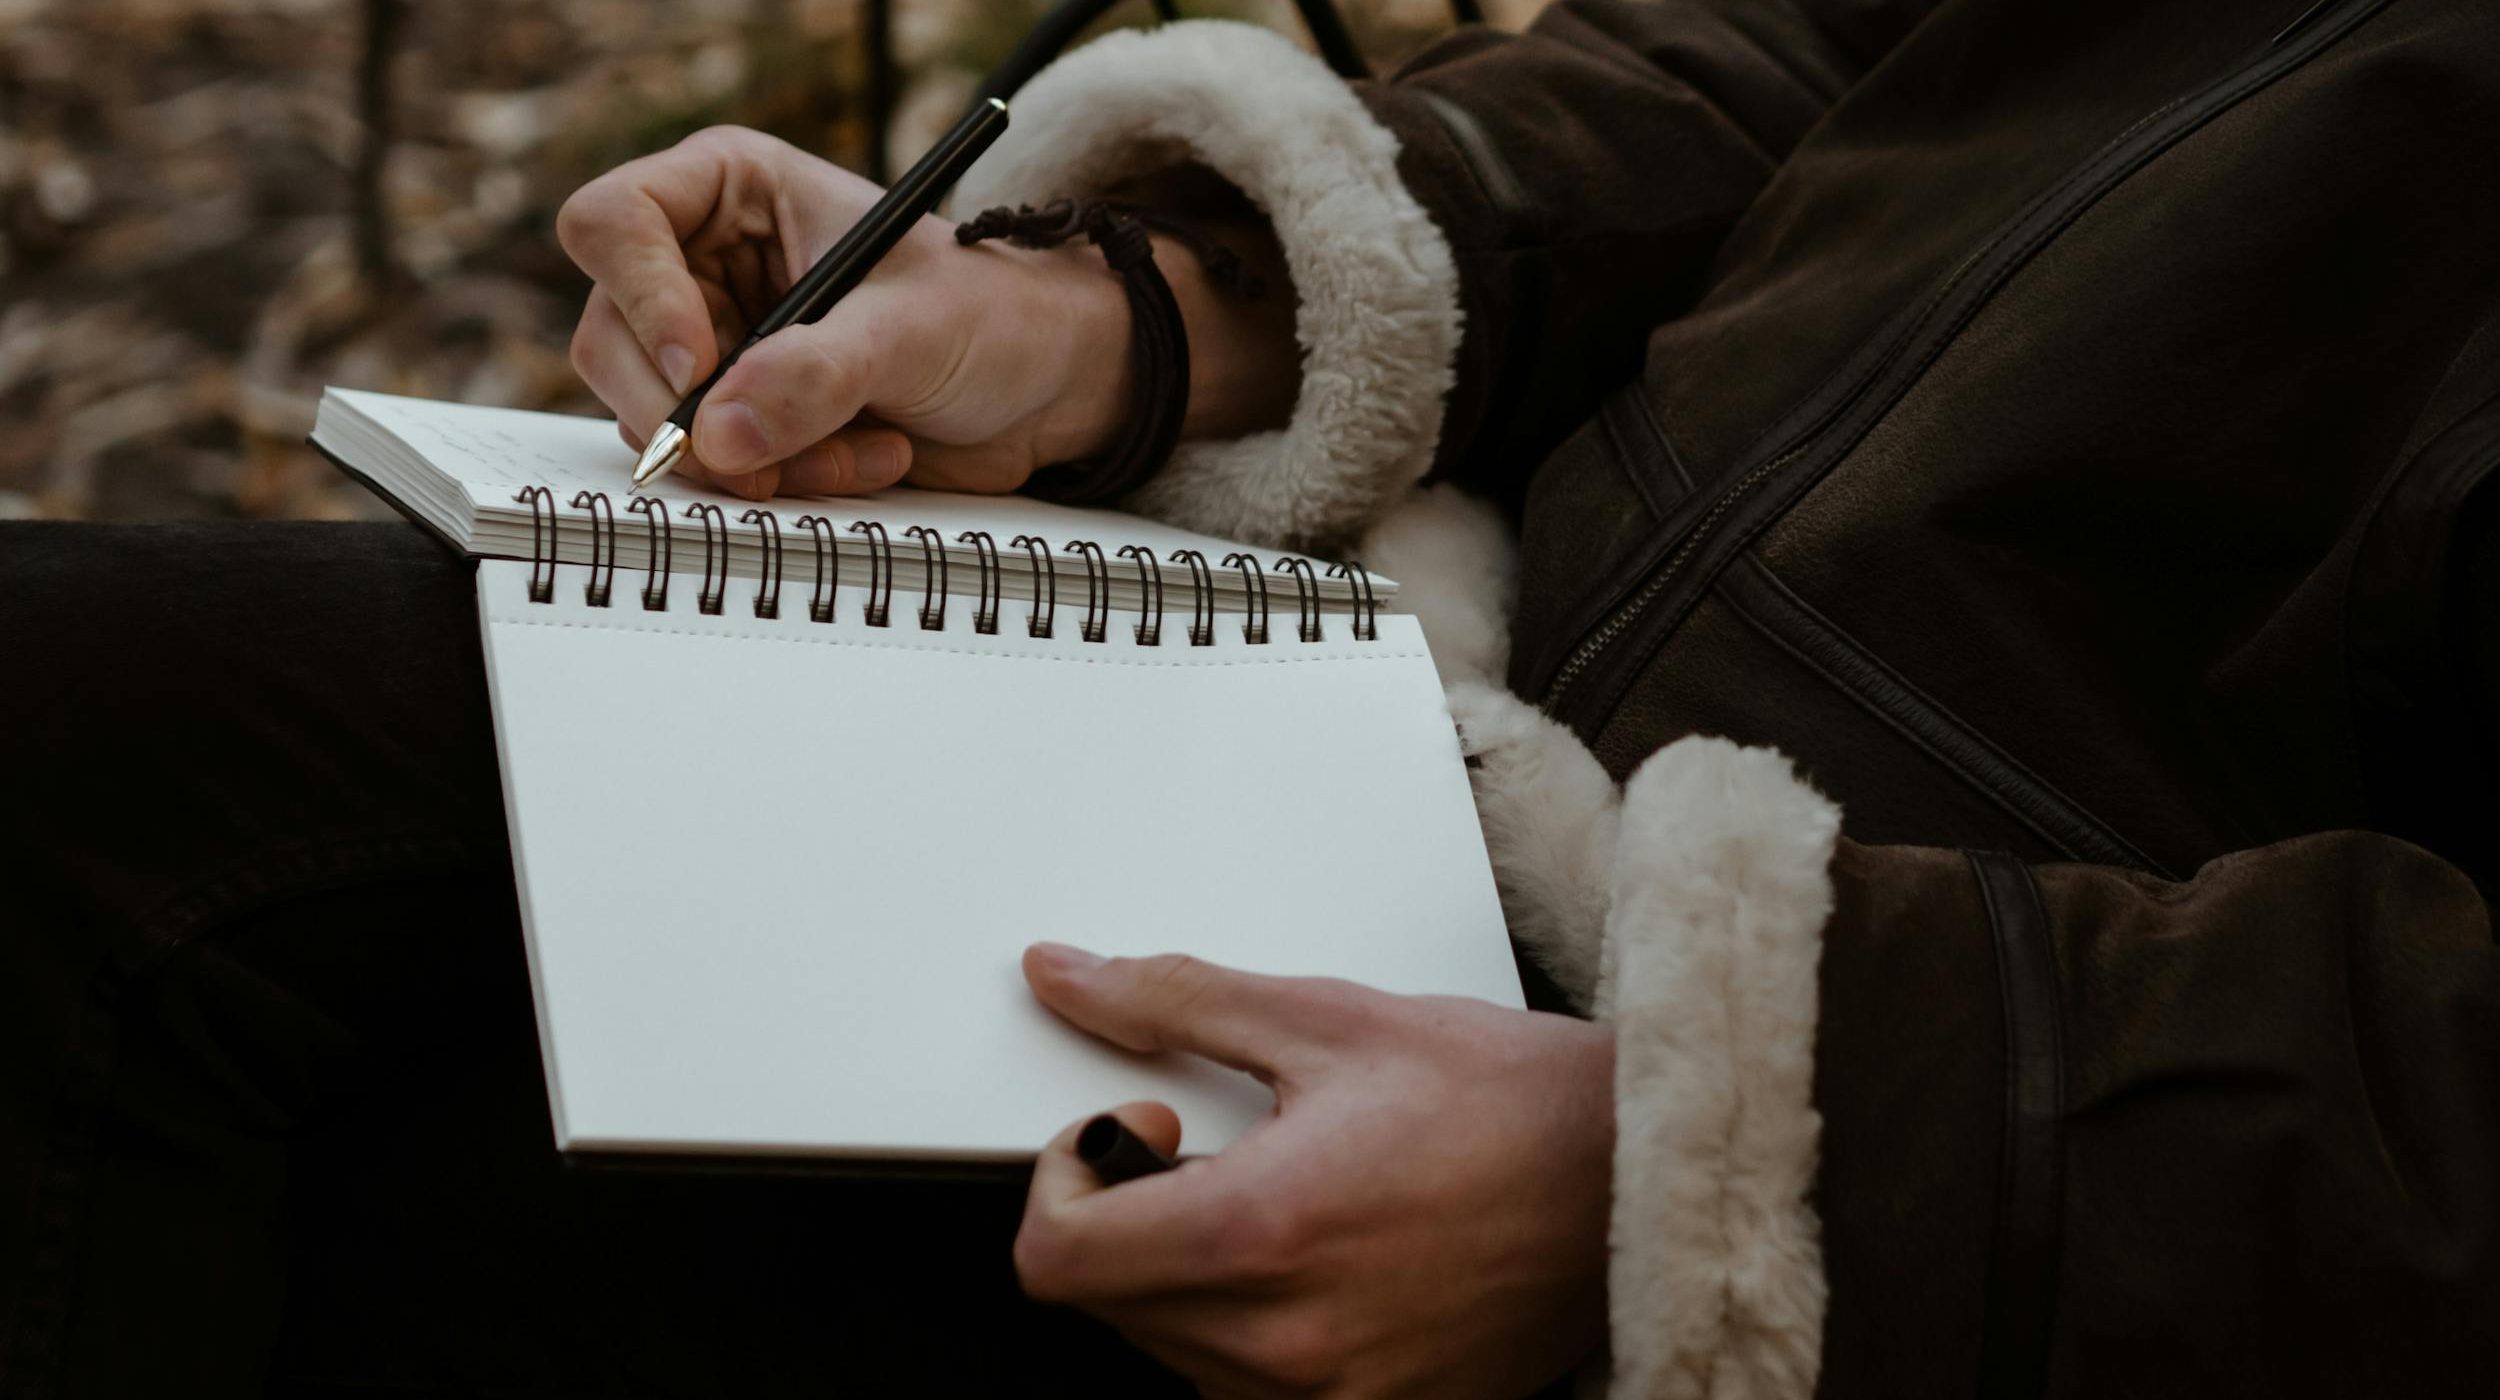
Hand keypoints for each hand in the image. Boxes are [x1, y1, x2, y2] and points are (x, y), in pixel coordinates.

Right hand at [556, 127, 1296, 499]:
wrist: (1046, 386)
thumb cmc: (992, 315)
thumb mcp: (910, 331)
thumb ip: (814, 375)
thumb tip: (718, 433)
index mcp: (732, 189)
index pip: (614, 221)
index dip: (641, 298)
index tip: (702, 367)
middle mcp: (702, 263)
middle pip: (613, 341)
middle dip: (697, 414)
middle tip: (768, 456)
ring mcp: (715, 346)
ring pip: (657, 420)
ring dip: (755, 459)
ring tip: (861, 448)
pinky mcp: (740, 418)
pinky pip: (710, 466)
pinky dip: (778, 482)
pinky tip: (861, 462)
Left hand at [1015, 944, 1613, 1399]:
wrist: (1638, 1180)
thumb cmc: (1509, 1099)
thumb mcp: (1328, 1019)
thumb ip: (1173, 1000)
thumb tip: (1067, 977)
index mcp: (1259, 1232)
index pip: (1054, 1259)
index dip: (1064, 1180)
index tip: (1138, 1130)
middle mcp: (1284, 1341)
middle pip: (1106, 1302)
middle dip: (1131, 1215)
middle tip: (1219, 1150)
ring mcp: (1330, 1399)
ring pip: (1171, 1348)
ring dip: (1189, 1273)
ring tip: (1289, 1202)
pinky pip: (1249, 1390)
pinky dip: (1251, 1326)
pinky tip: (1323, 1262)